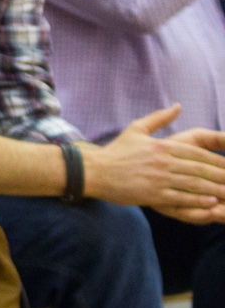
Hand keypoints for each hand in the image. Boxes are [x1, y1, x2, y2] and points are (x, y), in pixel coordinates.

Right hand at [86, 105, 224, 222]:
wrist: (95, 171)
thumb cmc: (116, 152)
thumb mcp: (136, 129)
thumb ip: (159, 118)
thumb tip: (178, 105)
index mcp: (162, 146)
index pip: (198, 154)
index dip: (218, 161)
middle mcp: (163, 162)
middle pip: (201, 170)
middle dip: (221, 176)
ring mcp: (159, 179)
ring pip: (195, 184)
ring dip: (215, 189)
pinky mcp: (153, 194)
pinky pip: (182, 198)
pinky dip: (199, 200)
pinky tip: (211, 202)